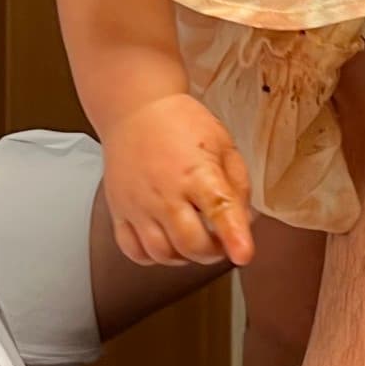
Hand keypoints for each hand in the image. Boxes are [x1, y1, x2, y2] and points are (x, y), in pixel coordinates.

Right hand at [103, 93, 253, 268]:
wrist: (135, 108)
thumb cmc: (180, 123)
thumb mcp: (223, 145)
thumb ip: (238, 186)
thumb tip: (245, 222)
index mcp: (197, 172)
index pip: (220, 210)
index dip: (235, 237)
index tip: (244, 254)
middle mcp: (165, 192)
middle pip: (190, 244)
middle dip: (213, 253)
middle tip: (219, 242)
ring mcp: (139, 204)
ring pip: (161, 253)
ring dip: (184, 257)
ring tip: (193, 241)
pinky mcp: (119, 210)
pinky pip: (133, 250)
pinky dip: (152, 257)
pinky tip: (165, 243)